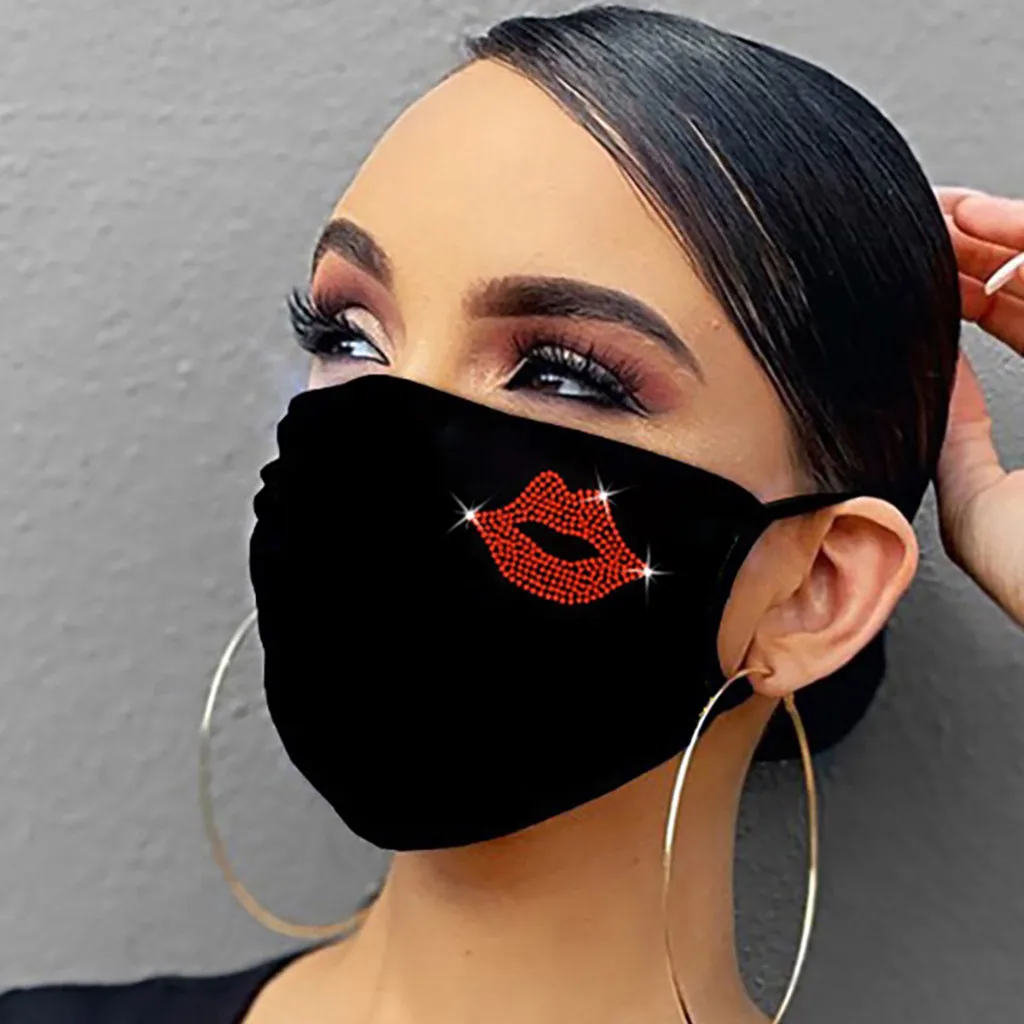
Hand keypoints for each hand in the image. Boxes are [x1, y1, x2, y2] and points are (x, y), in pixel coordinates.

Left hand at [935, 187, 1023, 625]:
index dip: (969, 285)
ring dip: (1004, 230)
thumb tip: (936, 376)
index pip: (1022, 318)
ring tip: (947, 212)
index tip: (921, 268)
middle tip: (925, 224)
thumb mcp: (977, 503)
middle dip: (979, 246)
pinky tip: (986, 219)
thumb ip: (959, 436)